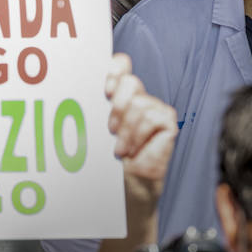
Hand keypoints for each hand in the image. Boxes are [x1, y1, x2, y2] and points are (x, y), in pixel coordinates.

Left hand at [104, 53, 175, 211]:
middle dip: (116, 105)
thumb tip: (83, 81)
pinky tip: (132, 150)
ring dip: (126, 129)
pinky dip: (138, 135)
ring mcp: (155, 108)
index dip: (113, 69)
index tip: (104, 89)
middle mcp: (137, 97)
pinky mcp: (167, 122)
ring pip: (139, 102)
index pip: (119, 64)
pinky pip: (152, 117)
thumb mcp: (96, 127)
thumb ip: (95, 104)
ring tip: (119, 147)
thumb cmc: (107, 158)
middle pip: (129, 82)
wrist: (125, 186)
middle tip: (109, 128)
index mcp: (117, 94)